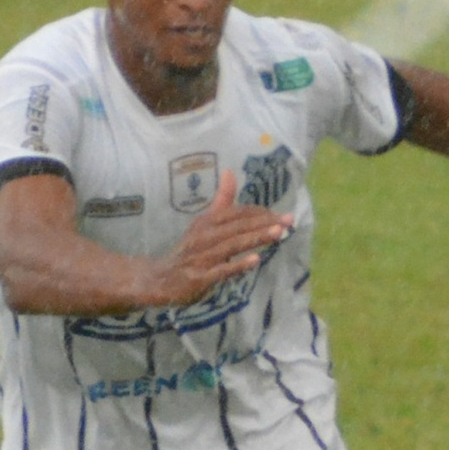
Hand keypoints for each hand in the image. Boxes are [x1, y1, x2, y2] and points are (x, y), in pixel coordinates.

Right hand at [146, 172, 290, 304]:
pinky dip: (237, 265)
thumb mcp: (204, 223)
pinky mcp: (200, 277)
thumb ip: (222, 201)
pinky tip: (255, 261)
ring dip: (255, 238)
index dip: (259, 213)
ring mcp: (201, 257)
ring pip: (232, 245)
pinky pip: (221, 270)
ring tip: (278, 233)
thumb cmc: (190, 250)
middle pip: (237, 226)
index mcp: (206, 222)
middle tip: (288, 220)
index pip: (236, 213)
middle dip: (264, 223)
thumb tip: (230, 171)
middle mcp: (204, 236)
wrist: (160, 278)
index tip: (281, 214)